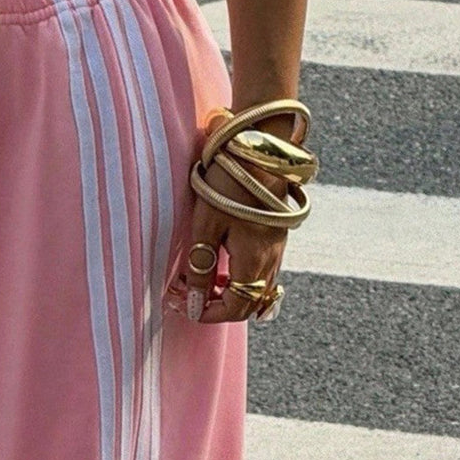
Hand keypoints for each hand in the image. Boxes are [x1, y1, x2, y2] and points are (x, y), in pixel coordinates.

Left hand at [167, 115, 292, 322]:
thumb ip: (200, 266)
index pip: (234, 309)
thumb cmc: (230, 182)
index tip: (181, 304)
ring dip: (228, 293)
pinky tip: (220, 262)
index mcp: (254, 262)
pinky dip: (239, 278)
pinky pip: (261, 272)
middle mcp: (271, 260)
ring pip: (256, 290)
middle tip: (187, 294)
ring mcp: (277, 248)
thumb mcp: (205, 225)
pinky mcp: (276, 235)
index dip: (206, 314)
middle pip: (247, 304)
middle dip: (216, 307)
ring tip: (200, 279)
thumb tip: (194, 301)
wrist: (260, 146)